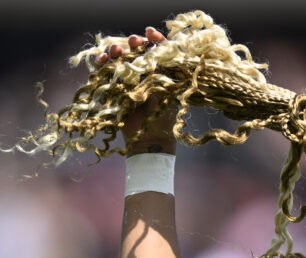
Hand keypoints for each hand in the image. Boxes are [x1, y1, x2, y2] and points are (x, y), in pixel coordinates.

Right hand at [95, 27, 175, 154]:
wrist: (149, 139)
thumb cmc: (163, 117)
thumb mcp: (167, 90)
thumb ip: (162, 70)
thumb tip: (157, 48)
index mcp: (161, 73)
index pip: (158, 50)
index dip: (155, 39)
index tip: (150, 33)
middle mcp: (144, 74)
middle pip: (136, 51)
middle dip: (134, 43)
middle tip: (134, 42)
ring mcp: (127, 80)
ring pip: (118, 58)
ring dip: (116, 51)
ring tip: (117, 51)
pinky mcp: (112, 88)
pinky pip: (103, 71)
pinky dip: (101, 64)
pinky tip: (103, 59)